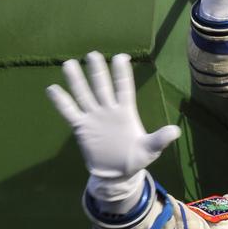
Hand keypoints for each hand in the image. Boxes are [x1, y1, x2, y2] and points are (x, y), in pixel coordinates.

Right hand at [46, 52, 180, 181]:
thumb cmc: (136, 158)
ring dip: (76, 80)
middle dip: (98, 71)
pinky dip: (61, 101)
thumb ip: (159, 139)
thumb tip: (175, 132)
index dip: (122, 73)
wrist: (117, 174)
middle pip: (102, 86)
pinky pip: (69, 111)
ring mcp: (93, 117)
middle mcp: (108, 109)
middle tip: (93, 54)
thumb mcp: (150, 149)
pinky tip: (52, 88)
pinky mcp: (81, 127)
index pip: (124, 88)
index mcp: (126, 111)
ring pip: (84, 94)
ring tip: (69, 63)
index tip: (121, 57)